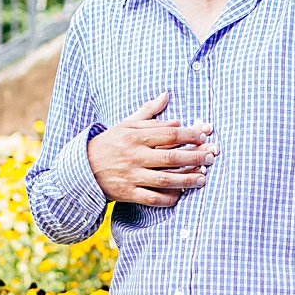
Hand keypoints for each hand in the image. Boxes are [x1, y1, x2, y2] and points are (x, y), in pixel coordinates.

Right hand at [87, 94, 216, 209]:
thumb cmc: (109, 144)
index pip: (169, 133)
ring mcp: (132, 175)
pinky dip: (168, 197)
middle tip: (212, 156)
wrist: (83, 167)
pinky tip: (181, 194)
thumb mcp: (126, 124)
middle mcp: (135, 155)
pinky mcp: (128, 193)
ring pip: (165, 178)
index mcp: (136, 136)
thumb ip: (149, 112)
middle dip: (195, 156)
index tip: (205, 135)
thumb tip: (166, 96)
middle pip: (171, 156)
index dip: (190, 134)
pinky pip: (153, 198)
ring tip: (203, 178)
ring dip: (187, 179)